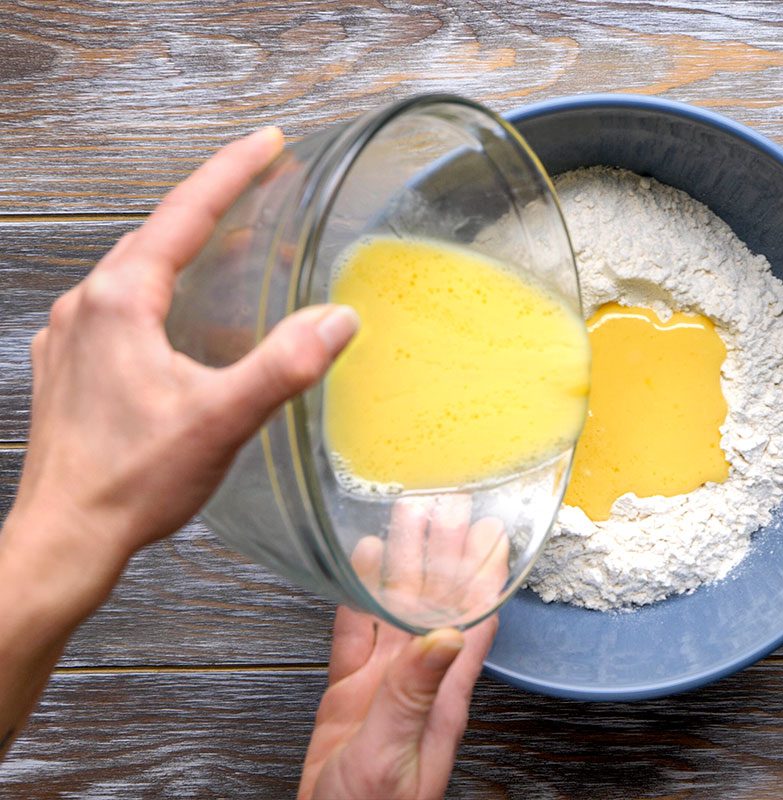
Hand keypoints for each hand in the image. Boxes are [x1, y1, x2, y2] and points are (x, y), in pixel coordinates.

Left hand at [4, 127, 359, 615]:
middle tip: (259, 179)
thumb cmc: (133, 480)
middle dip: (212, 202)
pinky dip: (161, 289)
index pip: (185, 214)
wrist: (66, 536)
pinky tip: (184, 313)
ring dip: (187, 248)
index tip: (269, 142)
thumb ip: (284, 364)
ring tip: (233, 239)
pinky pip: (120, 305)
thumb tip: (338, 319)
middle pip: (158, 233)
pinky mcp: (70, 365)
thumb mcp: (221, 420)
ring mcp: (72, 335)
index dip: (232, 172)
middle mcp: (87, 305)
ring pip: (137, 270)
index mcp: (121, 302)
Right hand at [299, 500, 506, 799]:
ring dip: (404, 561)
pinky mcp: (350, 693)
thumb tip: (443, 636)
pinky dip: (359, 595)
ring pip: (396, 607)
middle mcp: (419, 679)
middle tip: (445, 500)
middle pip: (436, 600)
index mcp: (442, 694)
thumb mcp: (394, 753)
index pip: (473, 619)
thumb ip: (413, 694)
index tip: (494, 530)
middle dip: (443, 550)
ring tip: (406, 514)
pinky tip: (363, 563)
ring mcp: (384, 684)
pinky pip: (357, 633)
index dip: (486, 573)